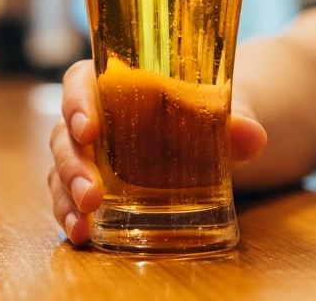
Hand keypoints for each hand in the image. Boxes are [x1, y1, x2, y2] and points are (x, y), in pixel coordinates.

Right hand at [47, 59, 266, 243]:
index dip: (77, 100)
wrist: (223, 142)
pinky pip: (72, 197)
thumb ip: (238, 121)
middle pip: (67, 133)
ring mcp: (95, 155)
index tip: (88, 128)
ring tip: (82, 224)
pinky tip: (80, 235)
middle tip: (90, 194)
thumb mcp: (229, 111)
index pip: (82, 80)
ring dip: (66, 195)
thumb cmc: (214, 114)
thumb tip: (252, 135)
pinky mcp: (99, 187)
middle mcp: (99, 117)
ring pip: (62, 169)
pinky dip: (72, 215)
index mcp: (121, 83)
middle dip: (73, 164)